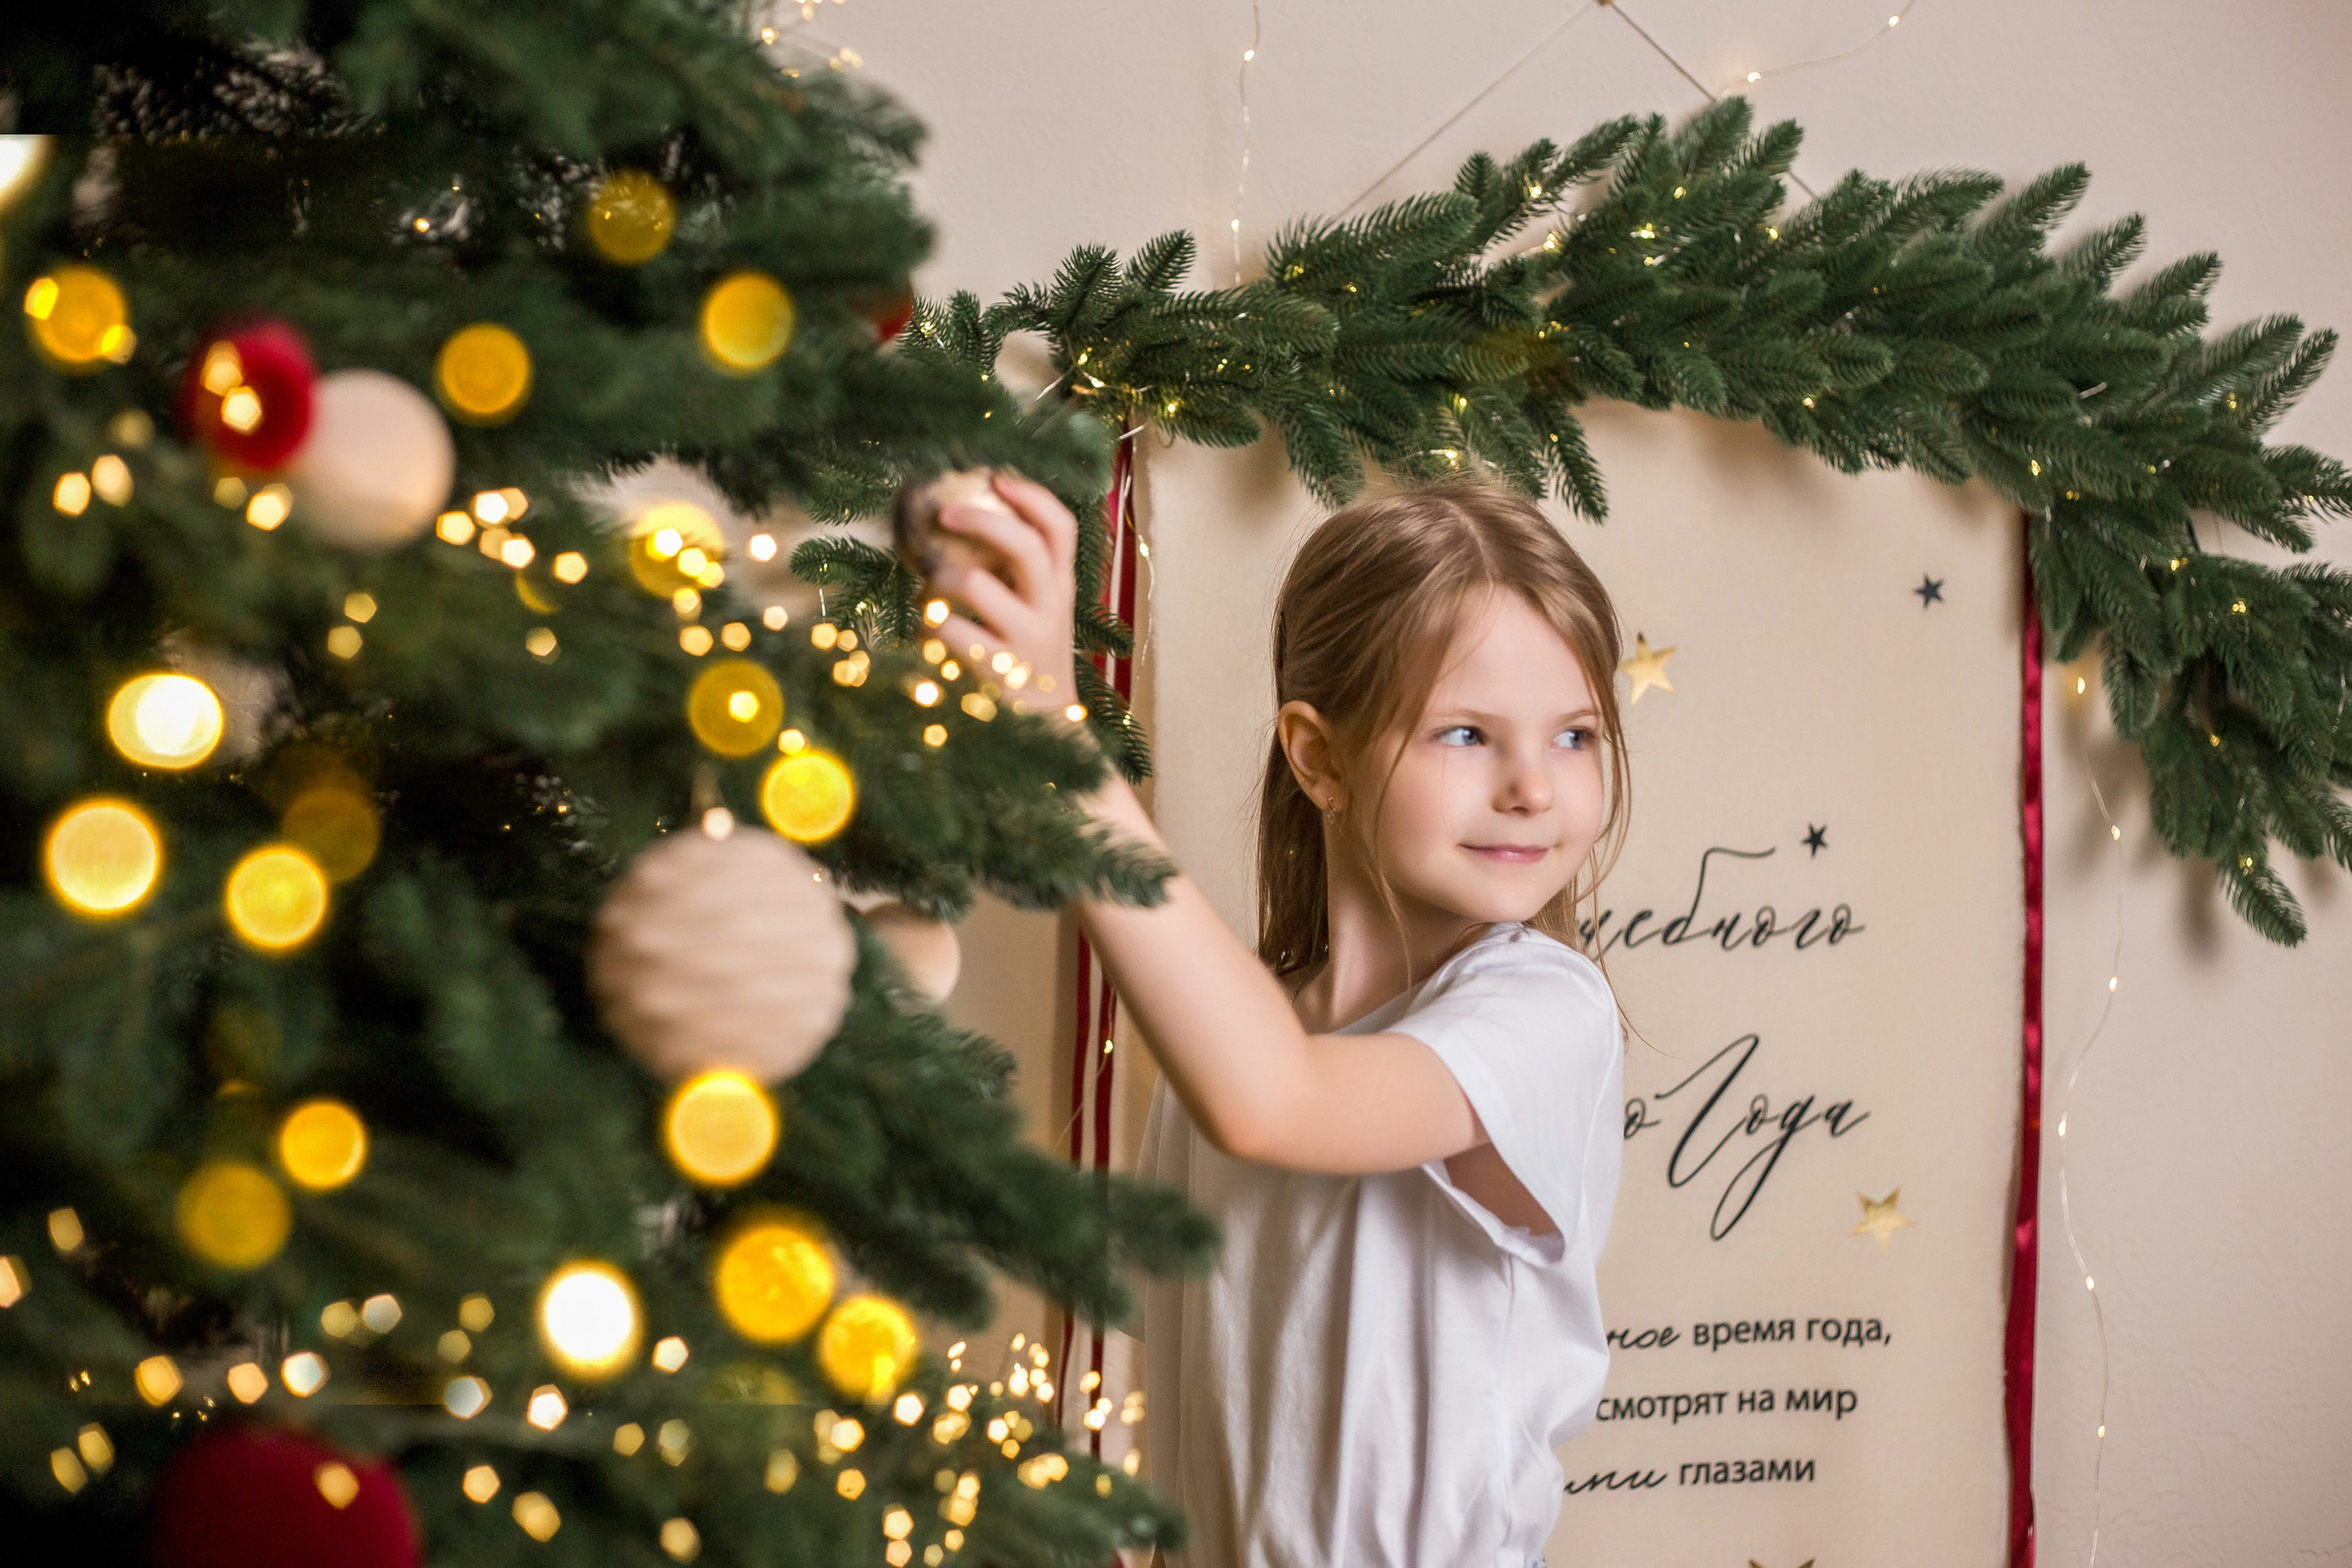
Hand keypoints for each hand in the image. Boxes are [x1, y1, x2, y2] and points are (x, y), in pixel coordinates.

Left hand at [926, 470, 1083, 719]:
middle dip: (980, 519)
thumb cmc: (1033, 657)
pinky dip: (927, 628)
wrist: (1050, 728)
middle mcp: (1050, 608)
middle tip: (944, 512)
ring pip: (972, 583)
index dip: (1031, 496)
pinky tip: (928, 636)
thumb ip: (1023, 572)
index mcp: (1061, 586)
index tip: (997, 478)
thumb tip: (976, 516)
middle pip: (1024, 545)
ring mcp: (1025, 641)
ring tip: (927, 597)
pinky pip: (947, 631)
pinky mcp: (997, 671)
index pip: (1061, 528)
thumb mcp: (1042, 610)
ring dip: (936, 582)